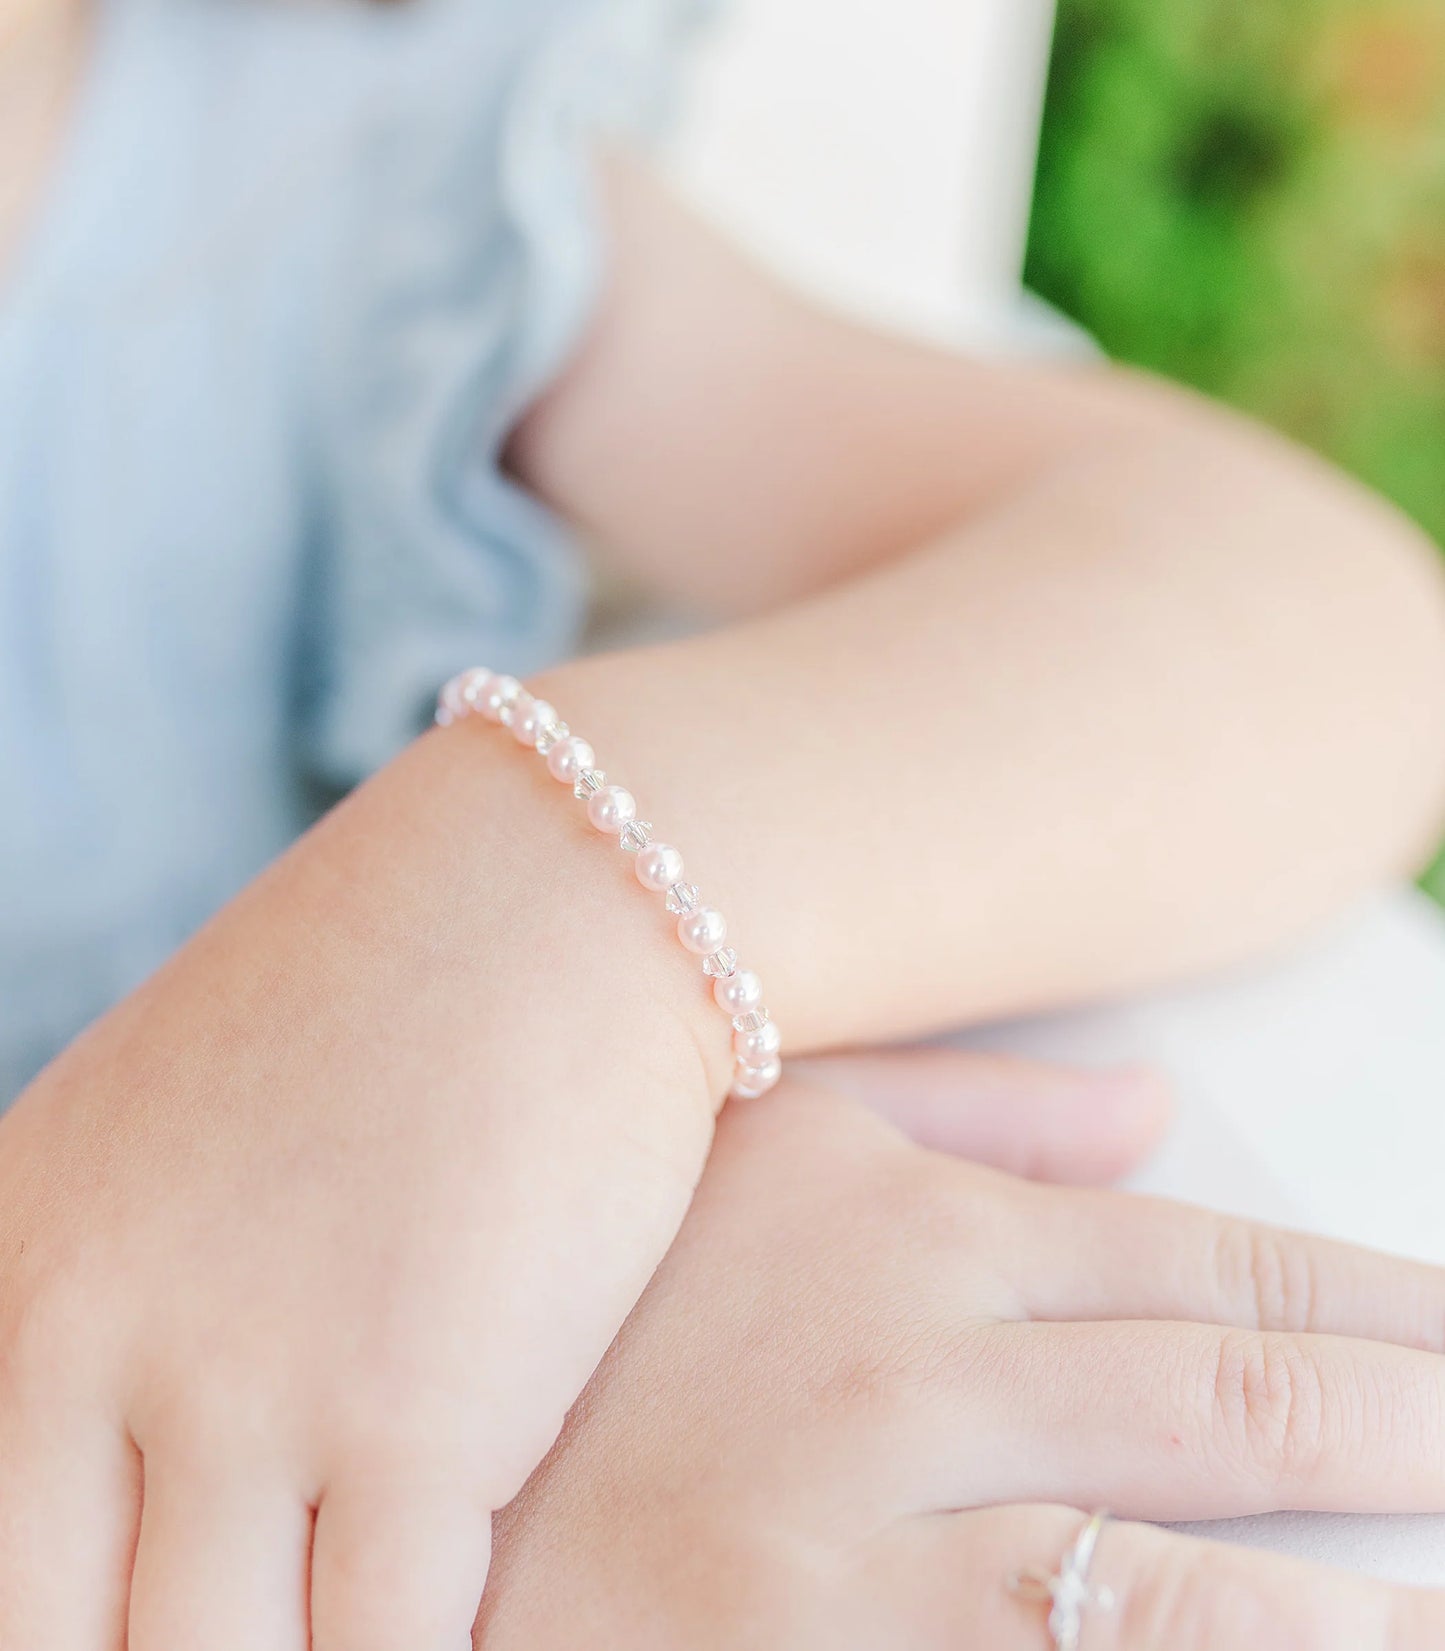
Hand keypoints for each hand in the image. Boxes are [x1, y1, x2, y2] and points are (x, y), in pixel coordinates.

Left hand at [0, 690, 1168, 1650]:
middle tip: (253, 1625)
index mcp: (10, 1253)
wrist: (560, 885)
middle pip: (70, 1636)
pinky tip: (475, 1611)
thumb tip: (136, 1478)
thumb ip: (112, 1306)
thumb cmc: (399, 1001)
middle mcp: (84, 1328)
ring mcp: (245, 1382)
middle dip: (168, 1650)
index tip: (148, 1613)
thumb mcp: (178, 1130)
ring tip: (348, 1622)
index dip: (65, 1609)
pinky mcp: (414, 1417)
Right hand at [480, 1084, 1444, 1648]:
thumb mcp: (744, 1165)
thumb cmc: (591, 1340)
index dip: (1388, 1307)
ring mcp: (869, 1552)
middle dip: (1426, 1422)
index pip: (1220, 1262)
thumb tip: (1153, 1110)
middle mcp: (908, 1370)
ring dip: (1384, 1604)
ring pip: (1215, 1590)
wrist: (378, 1542)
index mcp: (901, 1228)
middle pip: (1251, 1400)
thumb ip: (952, 1114)